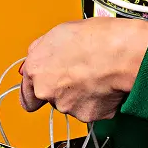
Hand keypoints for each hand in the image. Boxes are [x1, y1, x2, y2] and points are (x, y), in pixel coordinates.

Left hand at [19, 18, 147, 121]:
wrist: (121, 53)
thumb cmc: (96, 37)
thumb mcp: (60, 31)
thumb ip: (45, 49)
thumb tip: (43, 55)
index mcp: (36, 69)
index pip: (27, 94)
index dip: (37, 91)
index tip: (45, 90)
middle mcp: (47, 90)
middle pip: (51, 97)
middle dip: (64, 88)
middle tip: (81, 72)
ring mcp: (67, 105)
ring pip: (72, 104)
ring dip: (82, 93)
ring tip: (98, 73)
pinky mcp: (88, 115)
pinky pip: (92, 109)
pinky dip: (99, 100)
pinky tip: (107, 83)